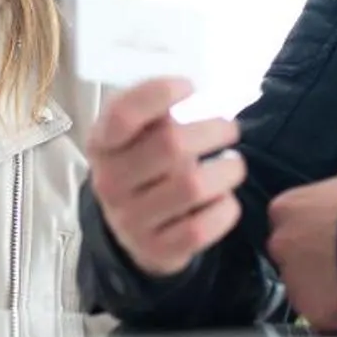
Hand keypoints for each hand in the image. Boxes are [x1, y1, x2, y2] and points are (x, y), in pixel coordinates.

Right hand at [86, 77, 245, 278]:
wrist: (131, 231)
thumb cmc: (141, 167)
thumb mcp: (132, 137)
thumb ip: (150, 111)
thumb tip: (190, 88)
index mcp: (102, 146)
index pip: (124, 115)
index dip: (160, 94)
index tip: (191, 87)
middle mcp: (110, 182)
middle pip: (172, 145)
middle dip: (213, 130)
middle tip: (230, 129)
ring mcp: (131, 220)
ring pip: (192, 186)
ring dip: (227, 170)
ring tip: (234, 165)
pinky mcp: (157, 249)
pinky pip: (201, 227)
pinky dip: (224, 209)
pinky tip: (225, 198)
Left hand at [266, 170, 336, 331]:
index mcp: (286, 208)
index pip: (290, 225)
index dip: (314, 235)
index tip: (332, 241)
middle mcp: (280, 243)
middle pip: (293, 259)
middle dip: (316, 264)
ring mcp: (293, 279)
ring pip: (306, 290)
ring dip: (327, 290)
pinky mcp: (311, 310)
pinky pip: (324, 315)